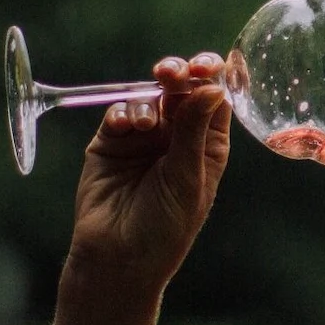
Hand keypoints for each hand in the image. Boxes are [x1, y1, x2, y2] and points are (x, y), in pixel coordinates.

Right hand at [67, 53, 230, 291]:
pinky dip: (123, 112)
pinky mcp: (111, 142)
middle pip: (182, 91)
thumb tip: (212, 87)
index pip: (214, 100)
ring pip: (149, 97)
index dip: (212, 78)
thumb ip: (194, 131)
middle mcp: (177, 138)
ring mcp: (143, 138)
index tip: (207, 65)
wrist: (117, 258)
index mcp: (207, 147)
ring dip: (148, 99)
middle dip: (178, 75)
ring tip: (144, 123)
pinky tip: (126, 127)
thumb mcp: (187, 178)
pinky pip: (119, 113)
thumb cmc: (164, 228)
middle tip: (171, 73)